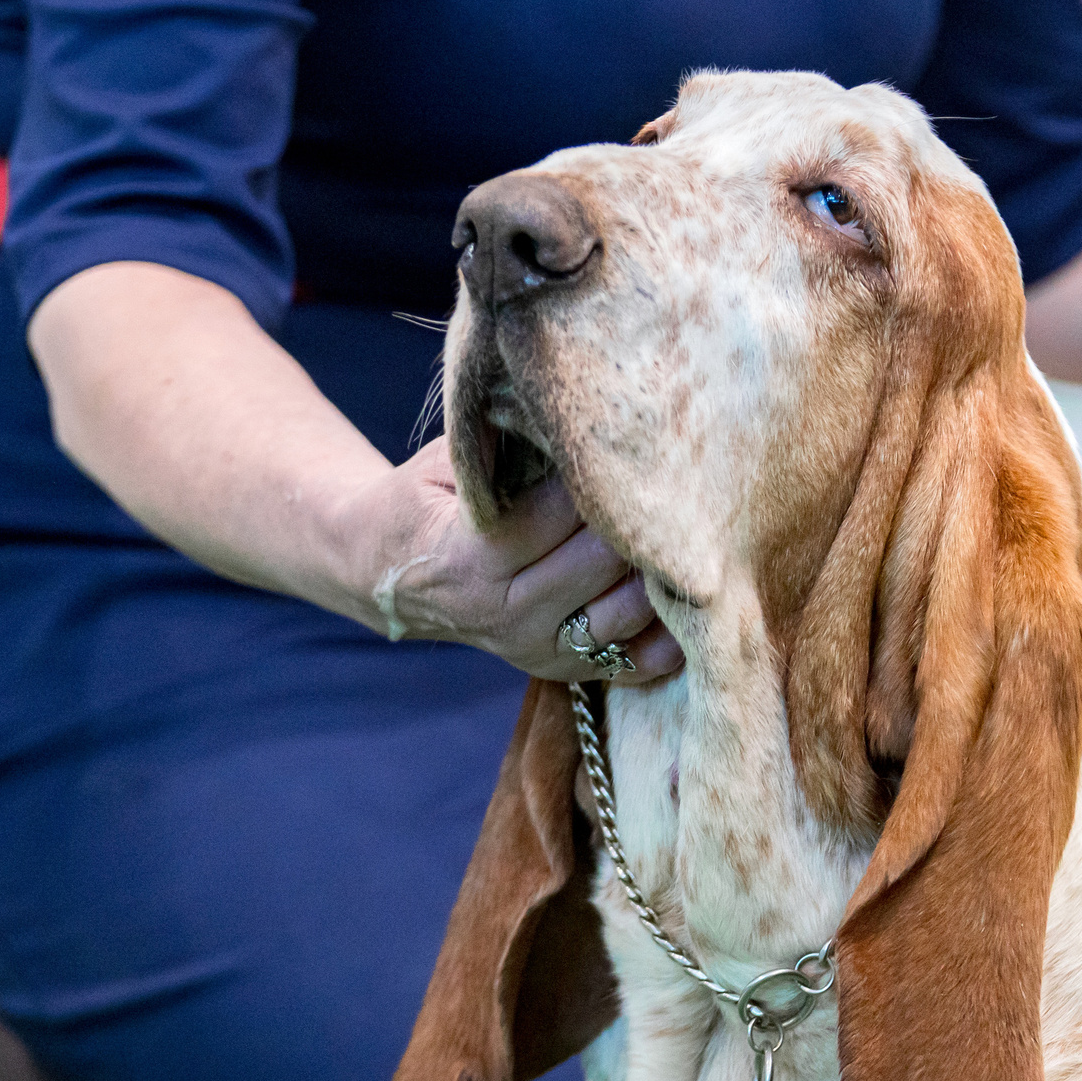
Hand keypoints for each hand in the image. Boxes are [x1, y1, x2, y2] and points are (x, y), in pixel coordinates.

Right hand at [338, 437, 684, 682]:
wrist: (387, 572)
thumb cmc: (425, 502)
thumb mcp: (445, 463)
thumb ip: (502, 440)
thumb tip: (571, 412)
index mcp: (473, 555)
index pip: (562, 512)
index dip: (603, 476)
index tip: (634, 445)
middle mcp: (508, 610)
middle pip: (603, 562)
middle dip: (643, 521)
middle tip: (683, 481)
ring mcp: (537, 646)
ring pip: (628, 612)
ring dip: (664, 573)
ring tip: (694, 529)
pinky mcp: (562, 668)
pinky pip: (633, 663)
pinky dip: (670, 637)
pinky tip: (691, 601)